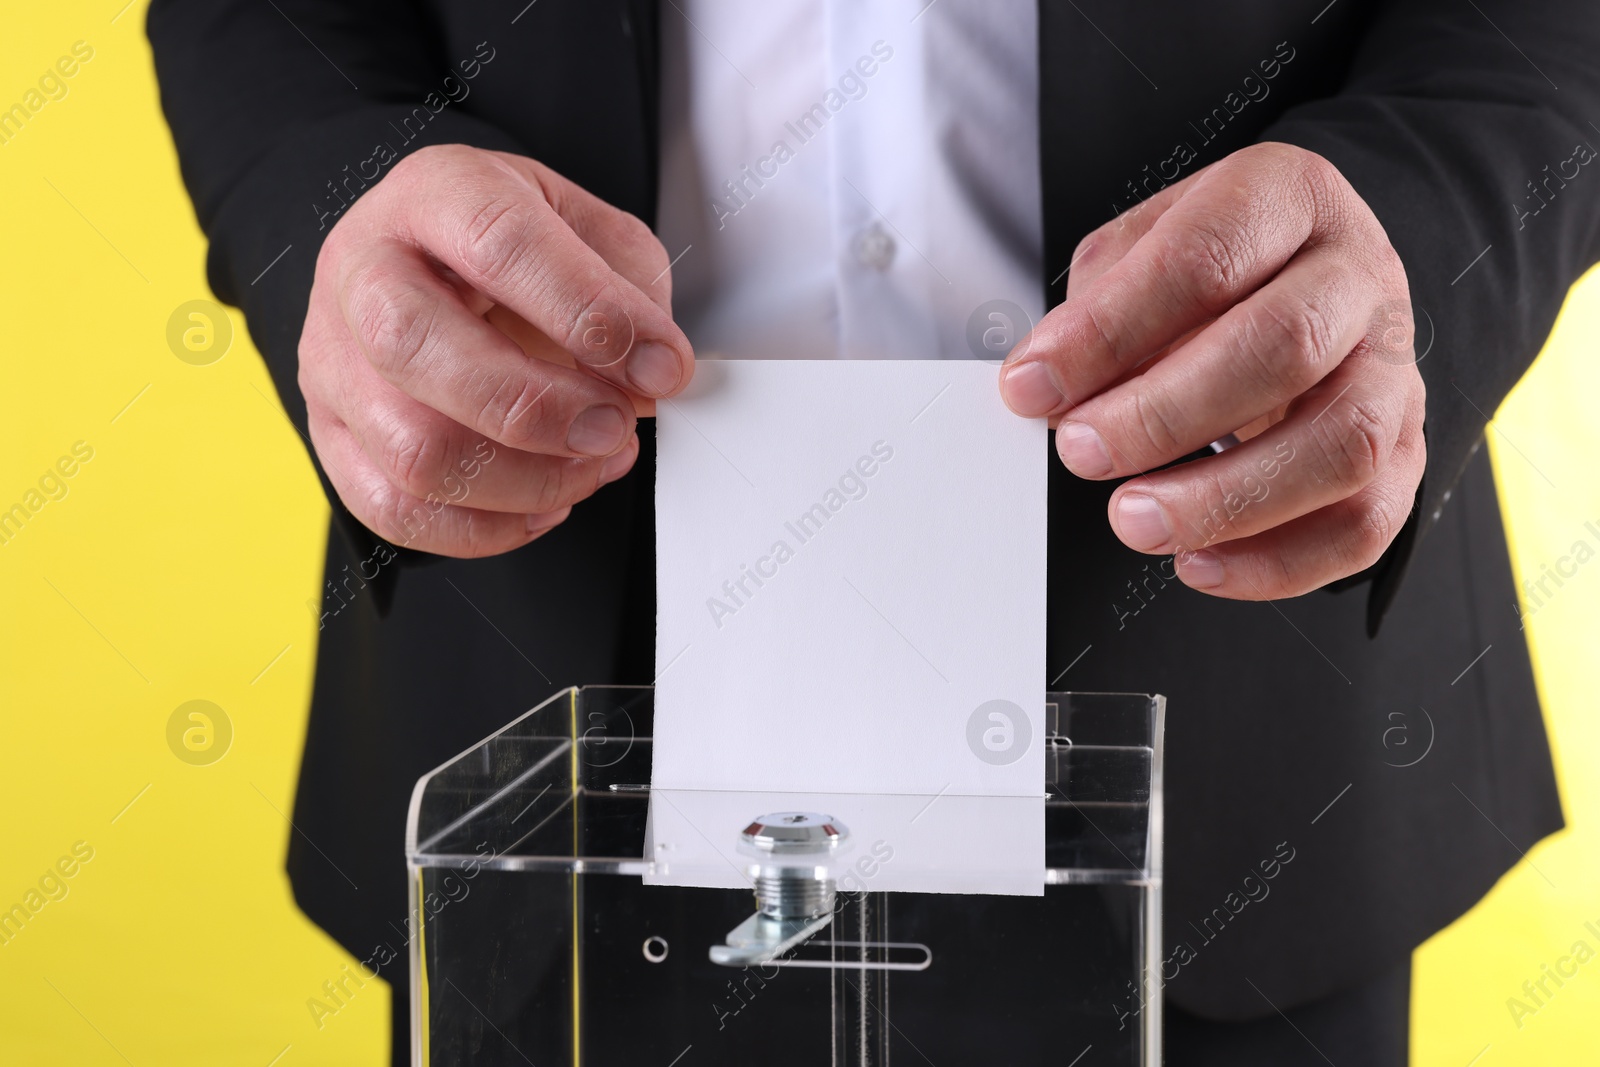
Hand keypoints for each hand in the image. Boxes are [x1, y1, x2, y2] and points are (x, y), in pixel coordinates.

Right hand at [298, 144, 692, 555]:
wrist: (435, 256)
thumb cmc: (510, 244)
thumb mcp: (587, 229)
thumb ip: (628, 289)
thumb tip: (648, 373)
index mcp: (434, 194)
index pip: (498, 244)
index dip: (589, 313)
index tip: (660, 364)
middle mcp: (364, 270)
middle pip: (418, 350)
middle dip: (539, 409)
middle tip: (615, 425)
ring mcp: (334, 357)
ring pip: (412, 448)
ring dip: (527, 480)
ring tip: (593, 464)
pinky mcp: (332, 432)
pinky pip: (394, 509)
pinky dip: (485, 527)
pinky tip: (543, 503)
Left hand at [1000, 143, 1425, 598]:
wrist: (1310, 277)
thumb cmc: (1214, 269)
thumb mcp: (1140, 249)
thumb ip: (1095, 307)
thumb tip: (1047, 384)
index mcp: (1287, 200)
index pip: (1203, 259)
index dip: (1110, 331)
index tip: (1033, 386)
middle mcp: (1356, 277)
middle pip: (1285, 347)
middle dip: (1165, 415)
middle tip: (1083, 451)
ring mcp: (1393, 368)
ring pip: (1342, 443)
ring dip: (1226, 498)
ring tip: (1136, 520)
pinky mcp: (1404, 451)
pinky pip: (1365, 522)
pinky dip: (1278, 561)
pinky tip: (1199, 563)